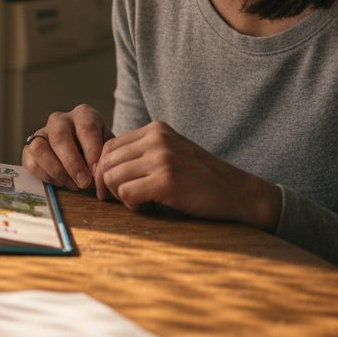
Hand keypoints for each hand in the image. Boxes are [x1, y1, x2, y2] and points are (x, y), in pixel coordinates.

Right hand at [21, 104, 110, 191]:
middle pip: (60, 137)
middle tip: (84, 182)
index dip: (91, 150)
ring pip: (40, 148)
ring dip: (56, 170)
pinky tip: (60, 183)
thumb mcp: (108, 150)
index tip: (96, 170)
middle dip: (72, 163)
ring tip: (72, 185)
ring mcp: (41, 133)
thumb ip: (106, 160)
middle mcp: (59, 119)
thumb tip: (101, 179)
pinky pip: (31, 162)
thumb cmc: (98, 150)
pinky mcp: (29, 148)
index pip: (86, 128)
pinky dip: (45, 176)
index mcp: (83, 114)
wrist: (83, 152)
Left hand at [94, 121, 281, 229]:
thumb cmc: (200, 179)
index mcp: (155, 130)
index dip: (104, 170)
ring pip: (112, 178)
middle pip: (106, 162)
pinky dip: (132, 206)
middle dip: (108, 185)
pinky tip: (150, 207)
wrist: (238, 194)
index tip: (113, 188)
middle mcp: (157, 139)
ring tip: (142, 201)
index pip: (109, 146)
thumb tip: (99, 169)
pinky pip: (126, 194)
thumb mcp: (170, 154)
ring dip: (121, 196)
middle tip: (125, 199)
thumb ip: (140, 154)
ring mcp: (162, 158)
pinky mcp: (167, 181)